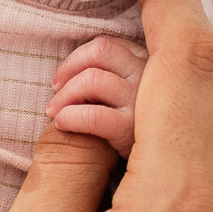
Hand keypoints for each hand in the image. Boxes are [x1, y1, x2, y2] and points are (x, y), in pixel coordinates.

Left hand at [45, 34, 146, 156]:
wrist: (158, 166)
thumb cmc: (136, 128)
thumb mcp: (132, 93)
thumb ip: (113, 75)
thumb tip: (69, 73)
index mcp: (146, 63)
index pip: (105, 46)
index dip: (77, 59)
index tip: (63, 79)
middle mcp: (147, 76)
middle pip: (99, 51)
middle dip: (69, 68)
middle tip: (54, 91)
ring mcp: (140, 100)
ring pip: (92, 79)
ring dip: (64, 95)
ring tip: (54, 112)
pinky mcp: (131, 127)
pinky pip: (92, 115)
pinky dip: (70, 117)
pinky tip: (62, 125)